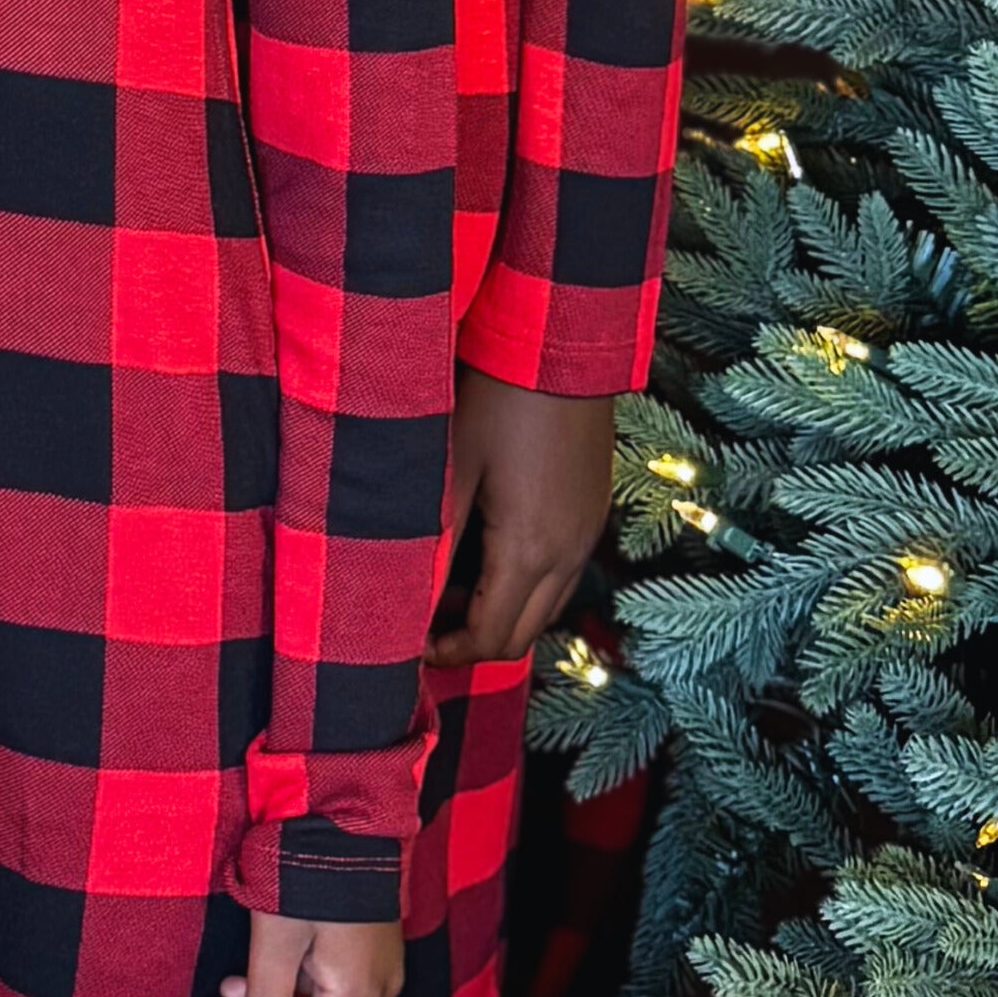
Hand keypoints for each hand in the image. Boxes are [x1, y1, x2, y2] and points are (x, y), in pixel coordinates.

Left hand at [430, 378, 615, 672]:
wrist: (562, 344)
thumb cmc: (498, 397)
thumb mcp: (454, 467)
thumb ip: (434, 541)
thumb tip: (405, 599)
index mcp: (529, 550)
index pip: (489, 639)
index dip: (446, 652)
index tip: (405, 641)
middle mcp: (568, 555)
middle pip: (520, 638)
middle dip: (469, 641)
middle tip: (422, 617)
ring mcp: (586, 535)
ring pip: (543, 610)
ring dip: (497, 613)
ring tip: (447, 581)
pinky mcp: (592, 513)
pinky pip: (560, 576)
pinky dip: (523, 585)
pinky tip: (486, 549)